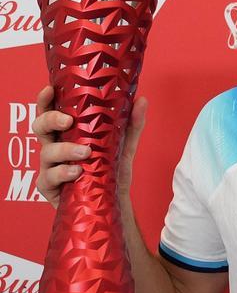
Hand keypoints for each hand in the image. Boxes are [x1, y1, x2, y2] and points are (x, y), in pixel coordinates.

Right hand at [33, 85, 147, 208]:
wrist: (112, 203)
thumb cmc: (110, 171)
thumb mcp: (123, 146)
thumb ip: (131, 124)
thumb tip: (141, 99)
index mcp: (66, 134)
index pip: (49, 112)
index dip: (45, 100)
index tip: (49, 89)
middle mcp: (54, 148)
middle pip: (40, 127)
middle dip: (50, 120)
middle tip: (68, 120)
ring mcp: (49, 167)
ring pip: (46, 153)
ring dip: (64, 150)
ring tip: (85, 152)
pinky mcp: (49, 187)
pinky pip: (48, 178)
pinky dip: (62, 173)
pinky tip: (76, 172)